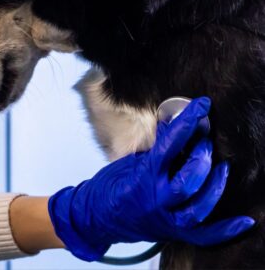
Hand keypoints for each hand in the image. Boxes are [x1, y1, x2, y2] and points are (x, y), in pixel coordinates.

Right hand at [48, 97, 254, 261]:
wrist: (94, 218)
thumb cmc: (109, 187)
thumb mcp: (128, 162)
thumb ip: (155, 148)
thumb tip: (174, 126)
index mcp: (141, 178)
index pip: (169, 146)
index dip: (186, 123)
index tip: (201, 105)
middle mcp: (155, 200)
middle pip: (189, 180)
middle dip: (202, 158)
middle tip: (205, 141)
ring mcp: (165, 220)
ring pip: (199, 206)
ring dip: (215, 185)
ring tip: (221, 167)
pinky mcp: (173, 234)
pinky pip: (205, 236)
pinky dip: (227, 230)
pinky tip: (246, 220)